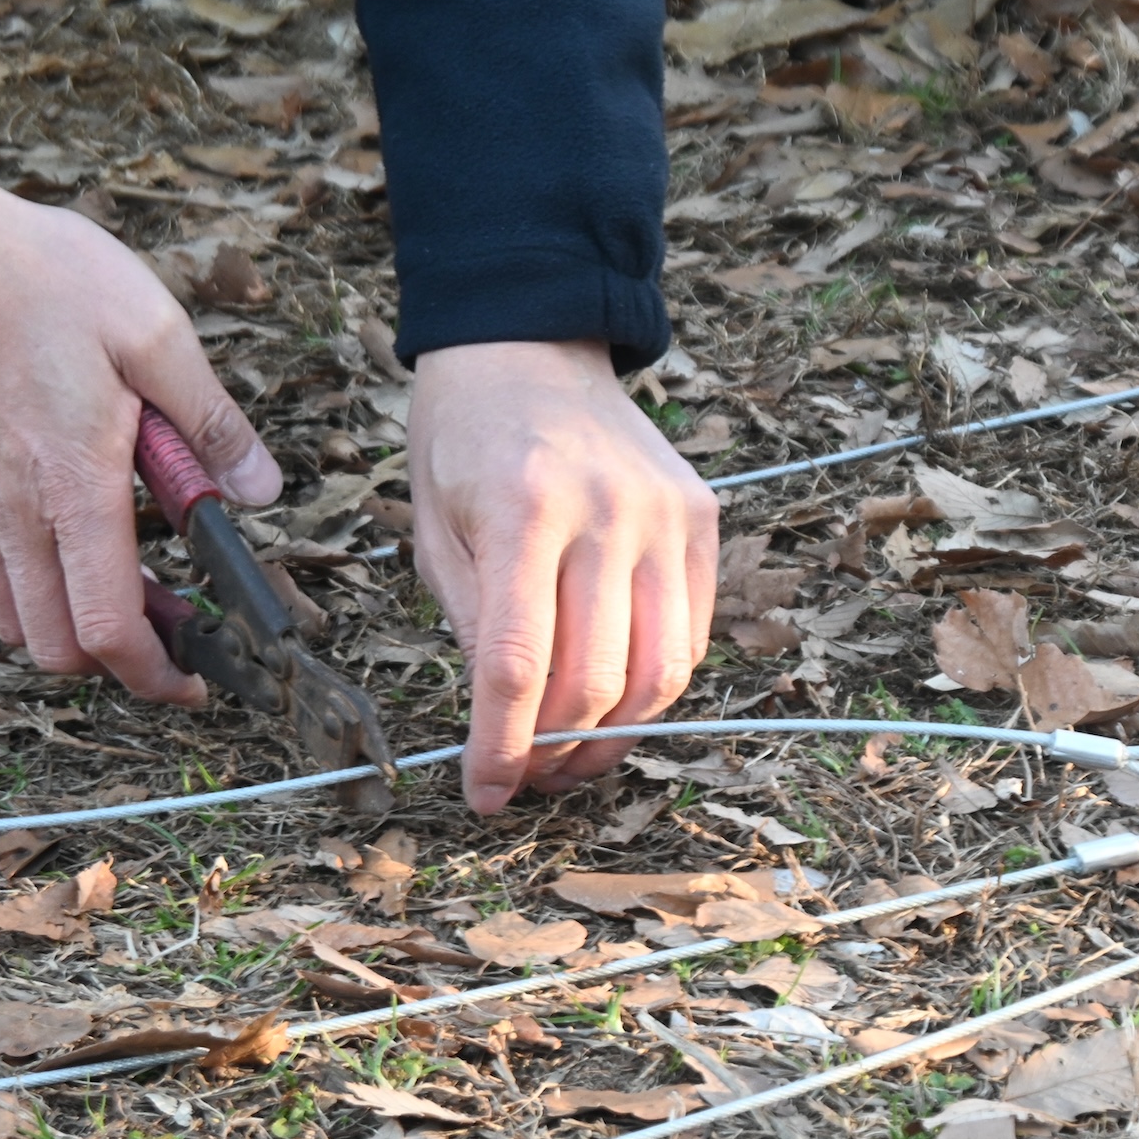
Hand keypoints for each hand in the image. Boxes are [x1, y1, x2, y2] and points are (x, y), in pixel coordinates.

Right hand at [0, 141, 281, 700]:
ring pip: (19, 624)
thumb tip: (260, 491)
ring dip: (77, 630)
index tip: (197, 678)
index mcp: (75, 484)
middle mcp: (15, 512)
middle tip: (179, 628)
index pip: (108, 627)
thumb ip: (211, 423)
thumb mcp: (156, 334)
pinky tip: (76, 551)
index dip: (156, 674)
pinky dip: (34, 596)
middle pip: (60, 647)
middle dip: (122, 660)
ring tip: (136, 591)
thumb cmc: (40, 277)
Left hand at [409, 340, 717, 811]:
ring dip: (616, 735)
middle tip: (528, 777)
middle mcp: (606, 510)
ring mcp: (665, 514)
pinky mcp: (702, 518)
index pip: (518, 662)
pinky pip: (692, 633)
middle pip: (597, 679)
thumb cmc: (466, 438)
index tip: (485, 792)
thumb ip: (474, 626)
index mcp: (523, 508)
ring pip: (662, 671)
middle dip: (558, 751)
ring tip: (573, 753)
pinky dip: (654, 684)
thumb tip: (503, 727)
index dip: (501, 746)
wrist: (529, 345)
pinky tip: (612, 695)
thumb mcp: (437, 530)